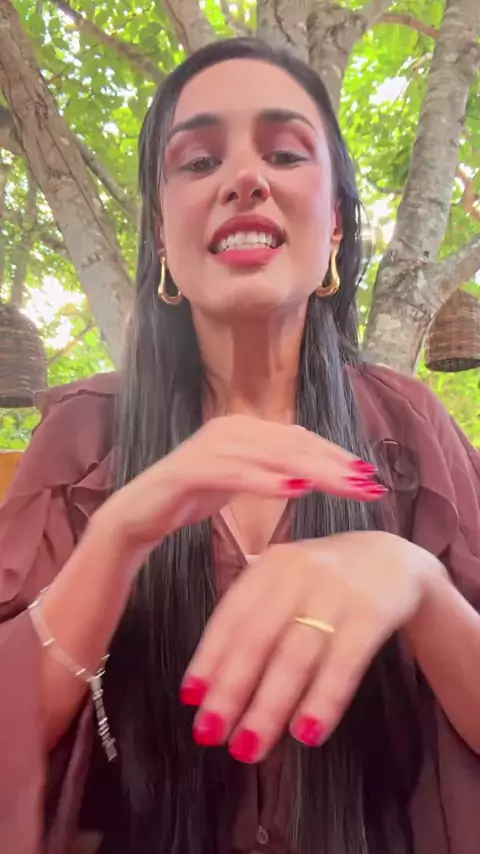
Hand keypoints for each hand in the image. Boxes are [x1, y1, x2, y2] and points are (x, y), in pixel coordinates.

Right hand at [98, 415, 385, 555]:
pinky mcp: (191, 469)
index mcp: (243, 429)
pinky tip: (294, 490)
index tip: (368, 477)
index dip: (336, 456)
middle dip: (335, 465)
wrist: (137, 513)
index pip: (299, 439)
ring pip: (271, 456)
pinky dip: (266, 480)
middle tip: (369, 485)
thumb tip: (310, 472)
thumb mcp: (238, 480)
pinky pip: (235, 473)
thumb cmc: (190, 499)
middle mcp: (230, 429)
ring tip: (344, 487)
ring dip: (313, 471)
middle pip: (293, 445)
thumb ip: (270, 470)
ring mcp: (210, 446)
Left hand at [182, 531, 441, 761]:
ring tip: (250, 746)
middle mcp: (299, 572)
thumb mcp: (287, 584)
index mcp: (271, 566)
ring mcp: (338, 590)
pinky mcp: (374, 611)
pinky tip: (307, 733)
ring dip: (269, 705)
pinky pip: (344, 662)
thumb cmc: (326, 584)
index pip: (231, 615)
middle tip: (210, 734)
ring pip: (296, 654)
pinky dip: (323, 699)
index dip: (208, 658)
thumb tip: (206, 686)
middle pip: (258, 637)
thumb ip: (253, 620)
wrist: (396, 559)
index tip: (190, 700)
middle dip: (231, 689)